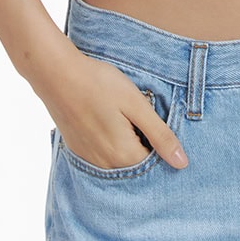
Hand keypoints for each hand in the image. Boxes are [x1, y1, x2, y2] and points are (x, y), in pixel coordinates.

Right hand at [41, 49, 188, 169]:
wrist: (57, 74)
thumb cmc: (99, 84)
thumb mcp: (136, 104)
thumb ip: (160, 135)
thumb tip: (182, 163)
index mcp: (124, 155)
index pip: (155, 164)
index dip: (161, 145)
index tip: (156, 124)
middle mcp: (106, 165)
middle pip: (137, 166)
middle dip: (145, 147)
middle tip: (139, 117)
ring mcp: (89, 159)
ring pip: (119, 162)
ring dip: (127, 146)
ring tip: (123, 117)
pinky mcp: (78, 150)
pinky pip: (103, 157)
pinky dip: (110, 144)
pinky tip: (108, 121)